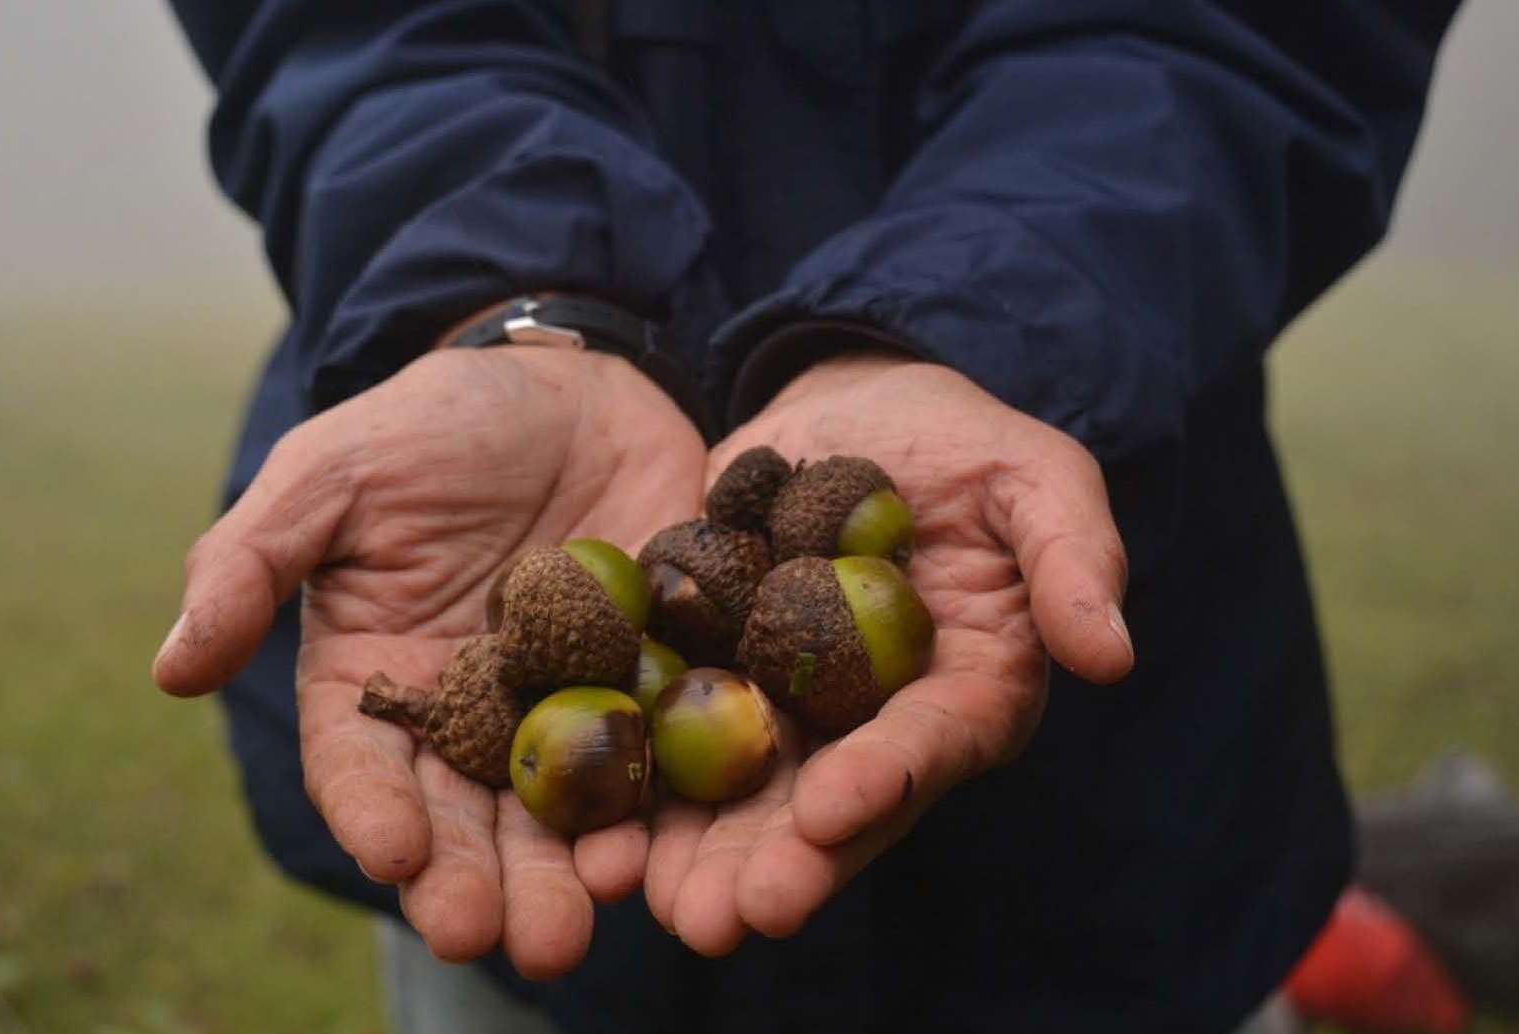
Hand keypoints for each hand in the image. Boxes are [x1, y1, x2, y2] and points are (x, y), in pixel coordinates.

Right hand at [151, 345, 706, 975]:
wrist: (572, 382)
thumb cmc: (434, 422)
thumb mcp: (334, 473)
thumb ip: (253, 563)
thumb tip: (169, 670)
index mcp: (380, 676)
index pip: (362, 765)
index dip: (374, 814)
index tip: (395, 858)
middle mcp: (471, 712)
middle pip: (468, 814)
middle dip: (482, 880)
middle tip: (504, 937)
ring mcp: (566, 703)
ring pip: (560, 807)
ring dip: (569, 870)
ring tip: (586, 917)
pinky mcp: (652, 680)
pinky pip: (654, 750)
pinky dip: (657, 802)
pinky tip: (662, 843)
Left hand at [644, 353, 1133, 954]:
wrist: (860, 406)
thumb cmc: (968, 446)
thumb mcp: (1037, 479)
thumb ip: (1073, 559)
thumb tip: (1111, 657)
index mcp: (962, 689)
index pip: (930, 744)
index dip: (886, 780)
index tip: (831, 812)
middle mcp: (871, 719)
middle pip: (829, 801)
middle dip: (779, 860)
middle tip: (723, 918)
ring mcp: (786, 701)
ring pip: (744, 789)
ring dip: (699, 849)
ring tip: (652, 901)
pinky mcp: (711, 666)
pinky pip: (671, 726)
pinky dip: (636, 774)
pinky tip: (593, 820)